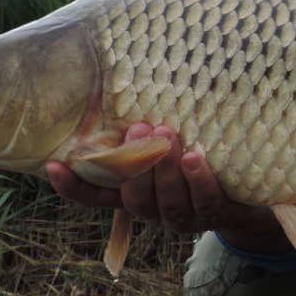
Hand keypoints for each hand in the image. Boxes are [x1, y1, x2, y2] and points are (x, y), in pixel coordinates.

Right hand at [46, 123, 288, 250]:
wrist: (242, 190)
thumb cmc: (192, 155)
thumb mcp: (163, 144)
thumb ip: (141, 131)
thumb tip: (124, 79)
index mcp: (134, 195)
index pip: (96, 196)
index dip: (73, 187)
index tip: (53, 165)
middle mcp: (154, 211)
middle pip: (134, 199)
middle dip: (135, 165)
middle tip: (139, 128)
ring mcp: (183, 217)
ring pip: (168, 202)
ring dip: (165, 169)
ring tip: (167, 134)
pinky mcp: (214, 214)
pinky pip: (204, 201)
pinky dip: (198, 180)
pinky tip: (194, 158)